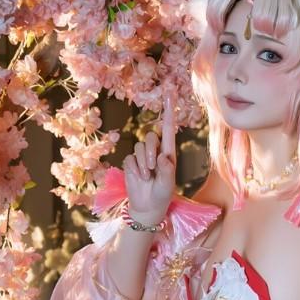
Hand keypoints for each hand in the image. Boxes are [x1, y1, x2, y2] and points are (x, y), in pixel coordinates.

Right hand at [122, 90, 176, 227]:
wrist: (147, 207)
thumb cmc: (162, 195)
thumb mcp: (168, 185)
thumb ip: (167, 170)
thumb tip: (162, 157)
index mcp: (168, 153)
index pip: (168, 128)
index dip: (168, 110)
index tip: (169, 93)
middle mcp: (155, 151)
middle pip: (149, 137)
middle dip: (149, 152)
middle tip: (153, 169)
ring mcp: (142, 156)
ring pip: (138, 147)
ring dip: (142, 164)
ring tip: (147, 177)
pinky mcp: (130, 163)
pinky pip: (129, 159)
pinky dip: (134, 170)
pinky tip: (139, 179)